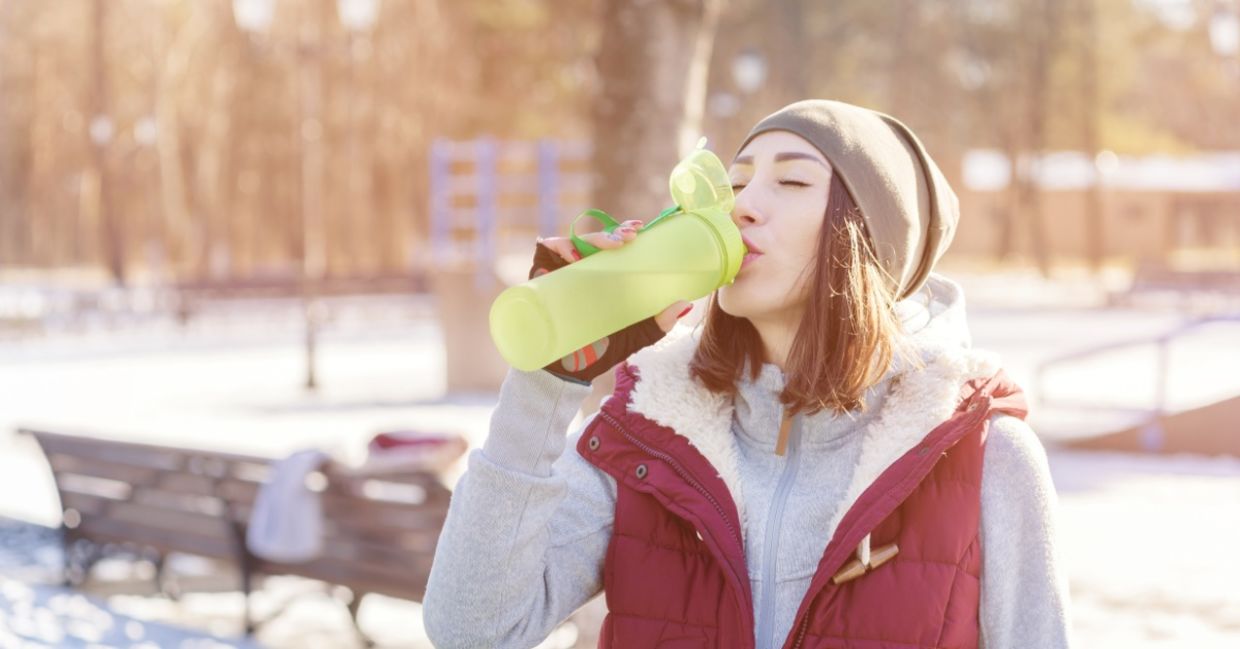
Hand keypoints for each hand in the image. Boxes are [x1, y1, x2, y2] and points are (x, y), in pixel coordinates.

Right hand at [529, 220, 692, 384]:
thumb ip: (659, 323)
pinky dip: (557, 247)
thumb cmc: (598, 352)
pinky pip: (544, 253)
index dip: (623, 232)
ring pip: (571, 242)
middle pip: (592, 241)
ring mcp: (558, 273)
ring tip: (610, 246)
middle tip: (630, 237)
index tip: (640, 229)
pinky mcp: (539, 279)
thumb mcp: (634, 336)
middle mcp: (579, 271)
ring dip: (590, 238)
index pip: (611, 246)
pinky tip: (574, 254)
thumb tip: (685, 304)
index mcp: (601, 277)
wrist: (566, 375)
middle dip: (611, 233)